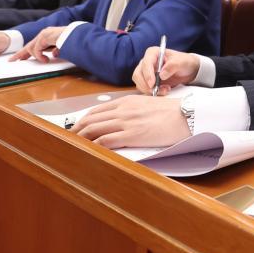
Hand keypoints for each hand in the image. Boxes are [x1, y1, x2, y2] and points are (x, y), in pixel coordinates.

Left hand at [10, 26, 67, 62]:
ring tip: (45, 60)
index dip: (27, 52)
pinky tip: (46, 59)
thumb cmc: (71, 40)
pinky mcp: (43, 38)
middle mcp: (44, 34)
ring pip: (31, 48)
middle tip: (12, 60)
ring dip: (37, 56)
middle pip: (28, 46)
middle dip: (20, 54)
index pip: (34, 45)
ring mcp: (43, 35)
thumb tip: (54, 54)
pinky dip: (41, 56)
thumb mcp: (62, 47)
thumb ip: (56, 50)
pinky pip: (37, 50)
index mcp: (48, 36)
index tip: (20, 58)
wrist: (76, 35)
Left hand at [72, 95, 189, 147]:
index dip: (83, 120)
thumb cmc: (170, 113)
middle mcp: (123, 110)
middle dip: (76, 129)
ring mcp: (126, 122)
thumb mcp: (147, 106)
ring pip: (94, 129)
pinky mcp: (131, 135)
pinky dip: (93, 146)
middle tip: (67, 138)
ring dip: (80, 138)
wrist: (185, 116)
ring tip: (72, 146)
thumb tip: (121, 120)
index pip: (97, 110)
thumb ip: (132, 111)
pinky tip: (88, 151)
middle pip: (91, 119)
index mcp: (127, 101)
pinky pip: (105, 140)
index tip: (76, 128)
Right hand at [132, 46, 199, 94]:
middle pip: (138, 74)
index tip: (152, 83)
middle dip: (146, 84)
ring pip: (139, 83)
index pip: (146, 63)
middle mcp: (147, 62)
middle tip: (157, 90)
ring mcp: (146, 72)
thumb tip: (161, 75)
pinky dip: (151, 92)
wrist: (187, 70)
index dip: (147, 74)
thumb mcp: (181, 62)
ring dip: (149, 90)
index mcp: (153, 53)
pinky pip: (144, 88)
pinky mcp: (148, 81)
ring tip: (165, 90)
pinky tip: (163, 91)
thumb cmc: (184, 62)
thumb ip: (172, 66)